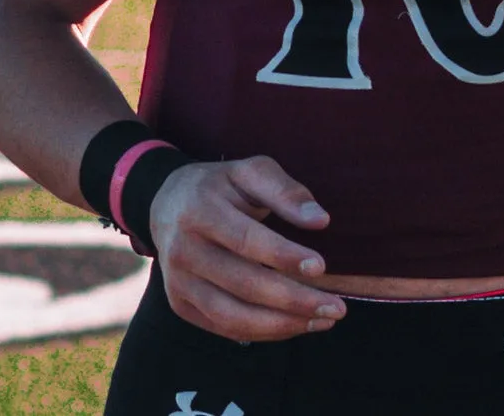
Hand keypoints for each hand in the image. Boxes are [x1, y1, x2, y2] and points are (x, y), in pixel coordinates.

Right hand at [148, 155, 346, 340]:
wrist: (168, 203)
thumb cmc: (222, 185)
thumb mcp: (250, 171)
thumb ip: (285, 191)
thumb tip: (320, 220)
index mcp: (200, 209)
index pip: (245, 239)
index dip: (283, 255)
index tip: (320, 266)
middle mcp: (183, 249)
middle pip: (242, 284)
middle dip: (293, 300)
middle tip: (336, 307)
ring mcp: (178, 282)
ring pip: (232, 316)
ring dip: (281, 324)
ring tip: (322, 321)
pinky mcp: (180, 304)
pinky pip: (224, 327)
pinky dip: (262, 332)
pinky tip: (294, 325)